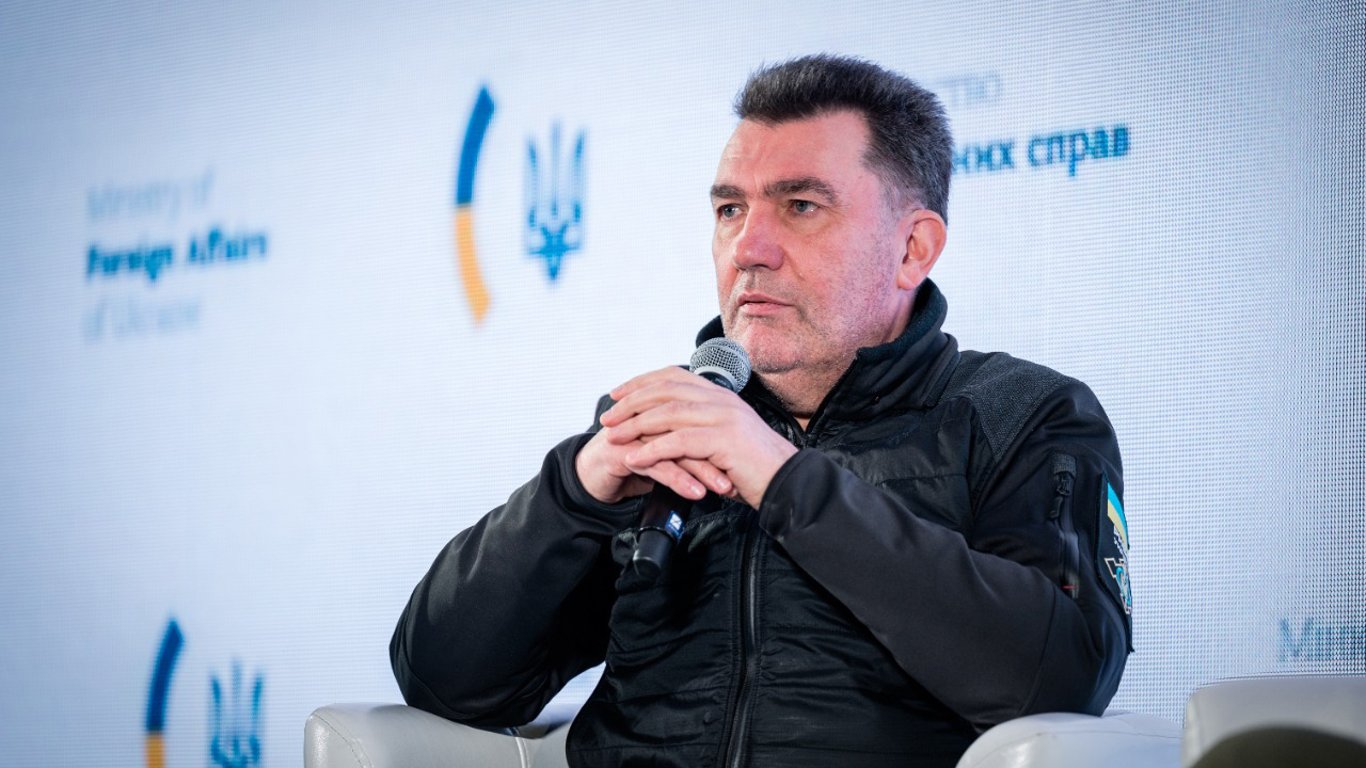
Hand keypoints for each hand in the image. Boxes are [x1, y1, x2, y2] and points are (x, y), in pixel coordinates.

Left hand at [596, 366, 797, 507]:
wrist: (787, 482)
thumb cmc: (754, 467)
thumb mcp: (723, 438)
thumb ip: (698, 428)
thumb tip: (666, 430)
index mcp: (720, 394)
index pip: (673, 376)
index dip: (641, 383)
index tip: (617, 394)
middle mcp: (721, 399)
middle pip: (665, 389)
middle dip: (631, 402)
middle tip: (608, 417)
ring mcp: (724, 417)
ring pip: (669, 413)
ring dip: (636, 425)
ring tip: (613, 437)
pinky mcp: (724, 440)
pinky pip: (679, 442)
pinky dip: (652, 450)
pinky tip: (635, 459)